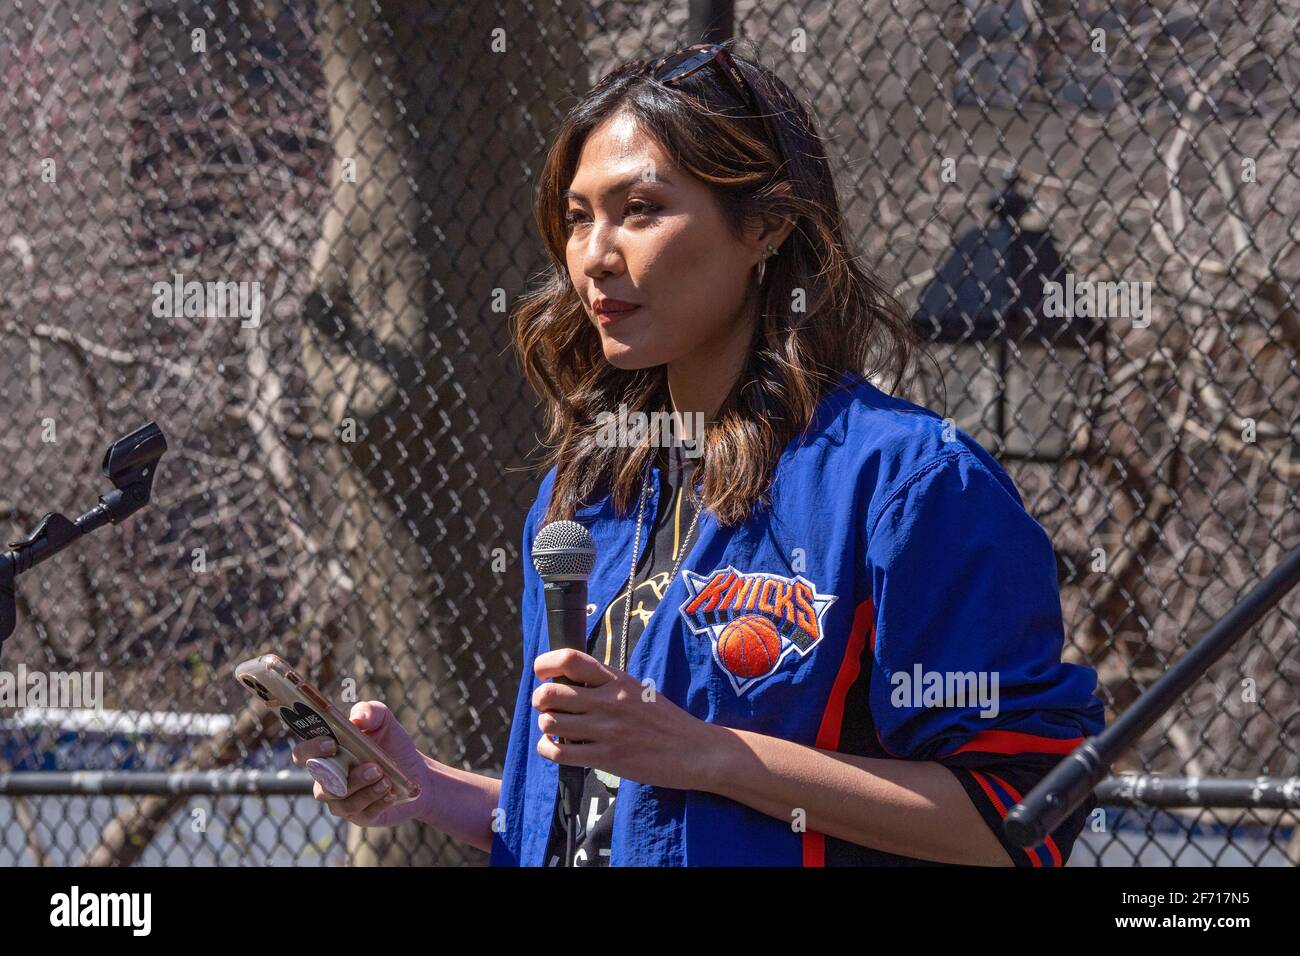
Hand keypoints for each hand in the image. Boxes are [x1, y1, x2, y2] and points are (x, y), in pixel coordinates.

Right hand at [291, 700, 431, 827]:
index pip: (303, 754)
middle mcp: (329, 779)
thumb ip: (370, 711)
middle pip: (321, 784)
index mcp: (328, 754)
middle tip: (374, 766)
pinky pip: (363, 812)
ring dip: (366, 789)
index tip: (332, 743)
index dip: (310, 750)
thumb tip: (357, 718)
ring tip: (386, 778)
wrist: (418, 773)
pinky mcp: (360, 816)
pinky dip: (379, 801)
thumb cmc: (393, 745)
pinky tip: (392, 792)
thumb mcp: (385, 722)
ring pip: (342, 801)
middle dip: (348, 776)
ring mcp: (342, 800)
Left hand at [532, 648, 710, 790]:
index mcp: (617, 679)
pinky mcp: (606, 758)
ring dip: (547, 726)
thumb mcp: (637, 689)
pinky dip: (548, 749)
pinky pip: (559, 752)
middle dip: (541, 700)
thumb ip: (606, 683)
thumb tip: (568, 680)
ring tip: (558, 728)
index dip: (546, 663)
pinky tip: (556, 747)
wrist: (694, 751)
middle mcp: (609, 701)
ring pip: (550, 722)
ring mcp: (607, 730)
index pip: (569, 659)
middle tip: (549, 706)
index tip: (542, 672)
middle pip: (550, 693)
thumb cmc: (665, 720)